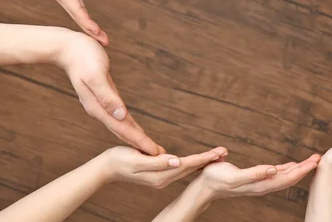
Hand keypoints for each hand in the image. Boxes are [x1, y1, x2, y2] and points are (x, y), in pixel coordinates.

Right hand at [28, 0, 106, 44]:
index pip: (77, 10)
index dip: (88, 22)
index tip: (98, 33)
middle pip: (78, 16)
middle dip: (91, 31)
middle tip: (106, 43)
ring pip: (78, 13)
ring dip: (88, 26)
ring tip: (100, 37)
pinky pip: (77, 7)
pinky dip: (84, 17)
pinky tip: (89, 24)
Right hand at [56, 32, 163, 154]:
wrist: (67, 48)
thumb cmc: (83, 57)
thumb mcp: (95, 75)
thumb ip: (107, 96)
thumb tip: (121, 116)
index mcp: (97, 106)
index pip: (122, 128)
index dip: (138, 141)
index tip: (153, 153)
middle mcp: (98, 109)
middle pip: (122, 131)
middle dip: (140, 144)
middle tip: (158, 156)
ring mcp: (100, 105)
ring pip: (121, 125)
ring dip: (136, 136)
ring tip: (149, 147)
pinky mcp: (104, 97)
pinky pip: (119, 115)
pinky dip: (129, 124)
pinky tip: (134, 128)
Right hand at [104, 146, 227, 187]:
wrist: (106, 168)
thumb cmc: (119, 160)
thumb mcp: (137, 160)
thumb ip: (156, 162)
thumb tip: (176, 161)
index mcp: (160, 175)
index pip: (187, 165)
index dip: (203, 158)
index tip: (218, 153)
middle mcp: (163, 179)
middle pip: (190, 168)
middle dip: (208, 160)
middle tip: (225, 152)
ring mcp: (161, 178)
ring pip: (186, 168)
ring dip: (202, 162)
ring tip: (217, 156)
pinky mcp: (158, 174)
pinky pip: (179, 168)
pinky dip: (191, 163)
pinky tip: (197, 161)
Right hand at [197, 154, 320, 200]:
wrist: (206, 186)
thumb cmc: (217, 179)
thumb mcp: (234, 176)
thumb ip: (254, 174)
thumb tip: (273, 170)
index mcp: (261, 184)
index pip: (287, 178)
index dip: (301, 170)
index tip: (314, 162)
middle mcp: (263, 185)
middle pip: (289, 177)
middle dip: (304, 168)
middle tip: (318, 158)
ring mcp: (260, 183)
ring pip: (284, 176)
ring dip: (298, 169)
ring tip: (310, 160)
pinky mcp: (255, 178)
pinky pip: (276, 174)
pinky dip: (286, 169)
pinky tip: (290, 165)